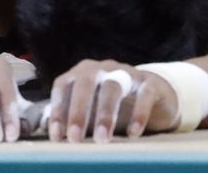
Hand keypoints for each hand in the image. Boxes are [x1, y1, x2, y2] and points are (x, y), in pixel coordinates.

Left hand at [48, 59, 179, 142]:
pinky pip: (144, 94)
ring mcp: (126, 72)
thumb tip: (53, 134)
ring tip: (101, 138)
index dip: (58, 109)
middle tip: (74, 138)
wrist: (154, 95)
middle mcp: (102, 68)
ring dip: (105, 113)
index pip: (64, 85)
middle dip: (78, 111)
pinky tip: (133, 134)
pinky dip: (138, 114)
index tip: (57, 135)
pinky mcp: (149, 82)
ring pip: (112, 87)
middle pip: (85, 82)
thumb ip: (72, 118)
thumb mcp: (91, 110)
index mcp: (82, 73)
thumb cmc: (114, 105)